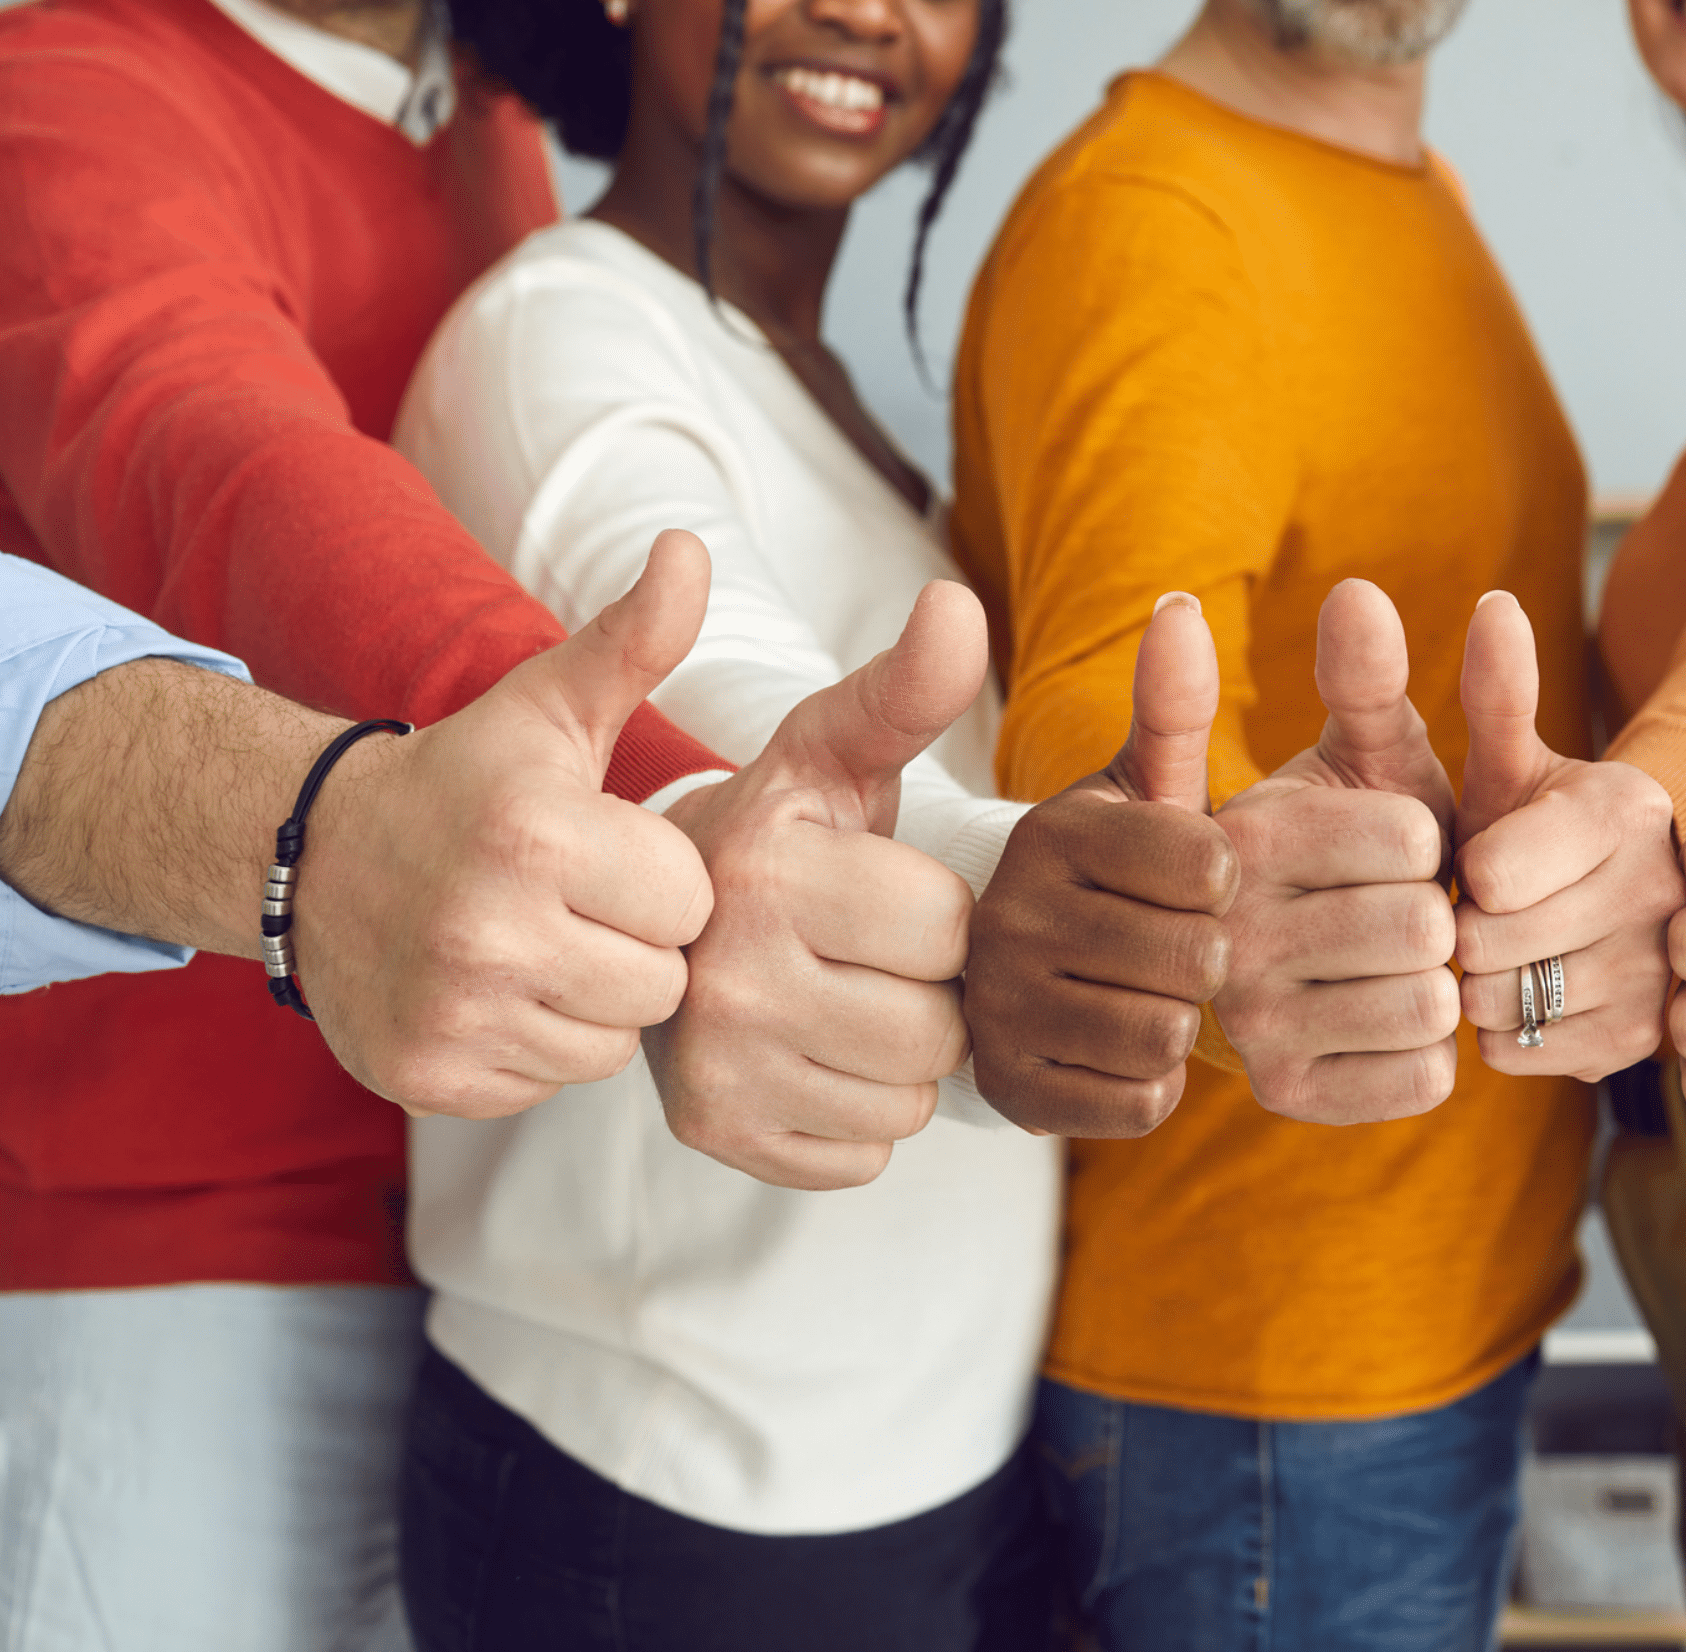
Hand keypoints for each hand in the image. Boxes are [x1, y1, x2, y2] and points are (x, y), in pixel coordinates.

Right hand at [293, 530, 715, 1117]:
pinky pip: (548, 1084)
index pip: (689, 903)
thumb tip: (691, 547)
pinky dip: (537, 1045)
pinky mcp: (426, 1076)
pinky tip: (501, 990)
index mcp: (534, 833)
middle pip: (660, 983)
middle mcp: (486, 930)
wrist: (313, 859)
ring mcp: (450, 1012)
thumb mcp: (549, 704)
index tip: (615, 855)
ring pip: (610, 1043)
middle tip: (582, 906)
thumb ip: (636, 638)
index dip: (663, 880)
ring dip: (594, 1001)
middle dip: (639, 947)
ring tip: (545, 944)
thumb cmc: (465, 781)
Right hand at [654, 580, 985, 1188]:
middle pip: (935, 1026)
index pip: (946, 928)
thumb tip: (960, 605)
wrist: (650, 921)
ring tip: (836, 997)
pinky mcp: (710, 1136)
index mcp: (756, 870)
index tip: (876, 889)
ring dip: (897, 1056)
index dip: (936, 912)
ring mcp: (706, 1069)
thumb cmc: (767, 826)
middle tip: (863, 953)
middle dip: (925, 990)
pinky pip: (861, 1154)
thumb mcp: (825, 747)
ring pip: (905, 1097)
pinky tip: (809, 1054)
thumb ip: (902, 688)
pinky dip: (854, 1114)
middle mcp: (715, 977)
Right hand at [965, 593, 1240, 1136]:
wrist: (1000, 969)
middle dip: (1210, 957)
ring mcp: (996, 1010)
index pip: (1209, 866)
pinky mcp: (1005, 1092)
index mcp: (1050, 832)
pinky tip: (1120, 1042)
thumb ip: (1170, 705)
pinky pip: (1137, 1102)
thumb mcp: (1132, 784)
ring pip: (1167, 1035)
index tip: (1204, 880)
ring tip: (1151, 990)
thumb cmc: (1100, 867)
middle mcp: (1008, 918)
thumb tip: (1181, 609)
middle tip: (1182, 945)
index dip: (1228, 882)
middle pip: (1196, 959)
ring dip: (1182, 1021)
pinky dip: (1151, 1081)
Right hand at [1212, 579, 1460, 1124]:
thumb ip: (1357, 681)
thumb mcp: (1341, 759)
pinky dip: (1427, 1050)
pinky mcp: (1286, 1095)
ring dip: (1437, 980)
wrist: (1250, 969)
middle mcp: (1228, 933)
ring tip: (1393, 961)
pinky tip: (1384, 1019)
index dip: (1427, 842)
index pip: (1408, 838)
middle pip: (1421, 924)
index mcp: (1240, 839)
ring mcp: (1249, 1024)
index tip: (1398, 845)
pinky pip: (1424, 1076)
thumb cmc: (1325, 850)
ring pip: (1428, 1003)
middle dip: (1436, 911)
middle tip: (1399, 910)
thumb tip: (1354, 591)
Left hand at [1452, 591, 1682, 1079]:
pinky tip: (1544, 1004)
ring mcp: (1683, 976)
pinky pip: (1534, 1056)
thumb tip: (1492, 604)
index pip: (1493, 871)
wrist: (1636, 929)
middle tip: (1491, 918)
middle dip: (1467, 934)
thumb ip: (1499, 692)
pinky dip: (1515, 1039)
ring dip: (1484, 988)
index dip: (1463, 879)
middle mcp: (1675, 889)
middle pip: (1493, 944)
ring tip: (1517, 954)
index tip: (1481, 869)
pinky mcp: (1671, 1049)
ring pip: (1510, 1005)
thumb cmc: (1549, 837)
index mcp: (1631, 805)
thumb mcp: (1521, 764)